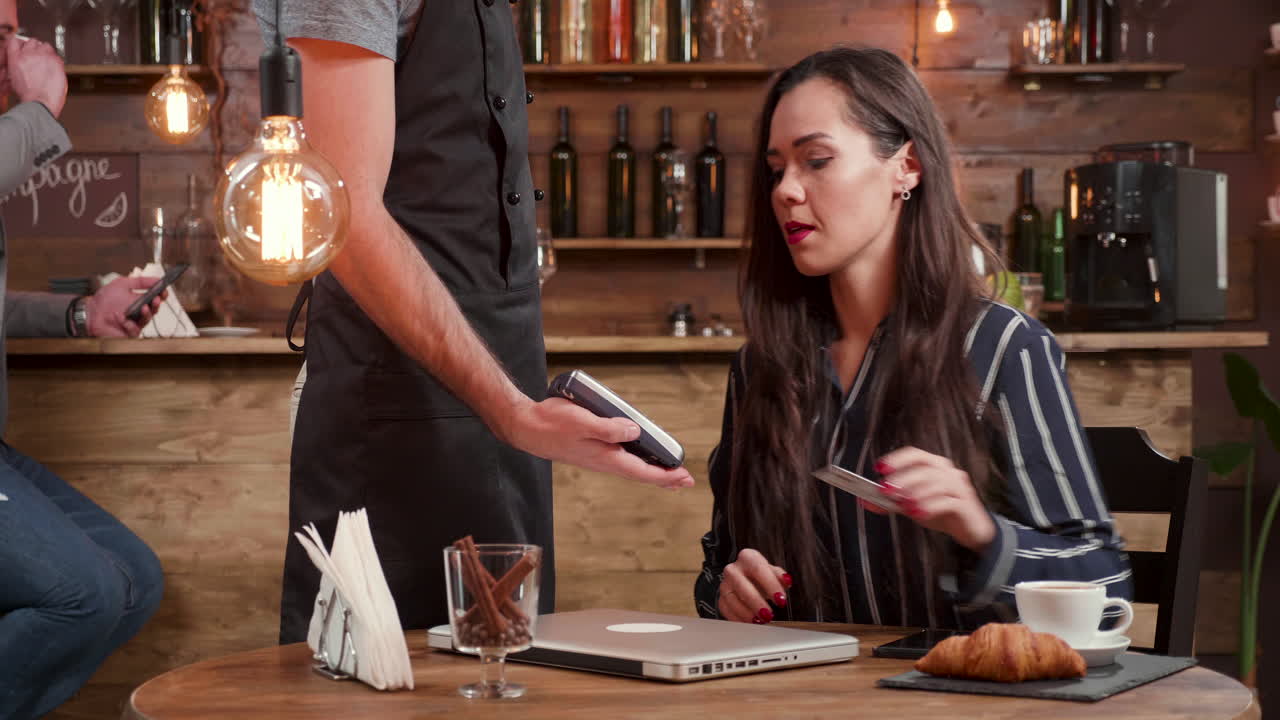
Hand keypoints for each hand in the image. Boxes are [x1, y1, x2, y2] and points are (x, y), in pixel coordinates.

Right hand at [6, 35, 65, 117]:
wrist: (40, 102)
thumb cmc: (29, 95)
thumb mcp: (14, 78)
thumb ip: (18, 66)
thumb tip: (23, 64)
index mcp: (15, 58)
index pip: (14, 41)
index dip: (21, 44)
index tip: (24, 48)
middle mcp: (28, 54)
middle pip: (32, 41)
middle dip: (35, 48)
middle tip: (38, 56)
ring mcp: (43, 56)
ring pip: (45, 45)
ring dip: (46, 51)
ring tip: (46, 61)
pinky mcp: (56, 61)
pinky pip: (56, 53)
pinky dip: (55, 58)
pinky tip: (54, 66)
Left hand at [84, 276, 166, 337]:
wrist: (90, 313)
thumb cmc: (104, 300)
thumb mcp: (122, 284)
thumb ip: (139, 281)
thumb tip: (157, 280)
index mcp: (139, 300)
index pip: (154, 298)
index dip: (160, 295)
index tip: (163, 290)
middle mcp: (138, 312)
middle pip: (154, 309)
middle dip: (157, 304)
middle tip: (157, 298)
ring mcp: (135, 322)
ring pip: (147, 319)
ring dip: (148, 313)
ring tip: (145, 306)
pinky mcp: (129, 333)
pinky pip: (134, 329)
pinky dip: (128, 323)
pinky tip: (121, 316)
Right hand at [497, 396, 694, 488]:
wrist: (528, 428)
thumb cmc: (553, 423)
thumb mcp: (583, 422)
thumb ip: (609, 428)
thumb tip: (635, 431)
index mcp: (606, 457)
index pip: (643, 471)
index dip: (666, 476)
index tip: (685, 477)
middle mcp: (605, 461)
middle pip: (641, 473)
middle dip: (664, 477)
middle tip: (686, 480)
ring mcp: (598, 458)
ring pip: (632, 468)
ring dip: (652, 471)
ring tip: (669, 473)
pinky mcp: (593, 451)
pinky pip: (622, 460)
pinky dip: (636, 462)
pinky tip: (638, 456)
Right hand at [717, 548, 791, 623]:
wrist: (746, 577)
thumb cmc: (760, 575)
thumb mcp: (773, 572)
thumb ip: (780, 576)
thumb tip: (786, 581)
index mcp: (748, 558)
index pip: (758, 569)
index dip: (770, 585)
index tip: (780, 599)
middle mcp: (733, 569)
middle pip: (742, 586)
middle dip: (756, 602)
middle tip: (768, 614)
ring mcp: (725, 584)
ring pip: (732, 599)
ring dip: (746, 613)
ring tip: (759, 621)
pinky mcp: (722, 598)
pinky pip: (726, 609)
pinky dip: (737, 618)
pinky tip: (748, 623)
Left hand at [867, 447, 995, 551]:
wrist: (971, 529)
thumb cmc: (942, 511)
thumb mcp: (912, 505)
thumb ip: (890, 502)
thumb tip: (864, 500)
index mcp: (934, 466)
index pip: (915, 454)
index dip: (897, 459)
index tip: (880, 468)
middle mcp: (947, 472)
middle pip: (923, 469)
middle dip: (902, 479)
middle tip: (885, 490)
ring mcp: (958, 486)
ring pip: (936, 483)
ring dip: (916, 493)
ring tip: (902, 504)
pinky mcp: (966, 503)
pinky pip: (948, 501)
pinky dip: (930, 506)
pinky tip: (918, 513)